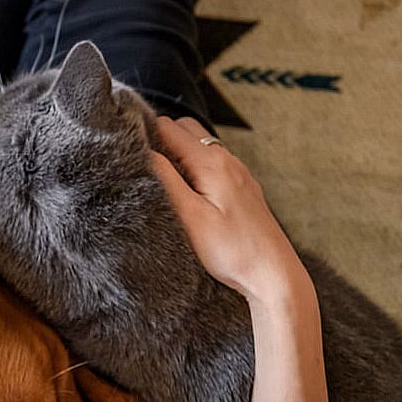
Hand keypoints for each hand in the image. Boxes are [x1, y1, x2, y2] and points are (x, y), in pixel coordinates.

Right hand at [150, 117, 309, 306]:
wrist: (272, 274)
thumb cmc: (232, 251)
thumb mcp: (190, 217)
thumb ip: (166, 180)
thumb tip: (143, 152)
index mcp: (211, 162)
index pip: (168, 127)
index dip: (144, 133)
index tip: (128, 151)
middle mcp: (227, 160)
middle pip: (185, 129)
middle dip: (161, 138)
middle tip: (143, 165)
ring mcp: (238, 173)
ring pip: (200, 146)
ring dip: (179, 153)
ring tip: (162, 180)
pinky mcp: (242, 188)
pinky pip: (213, 164)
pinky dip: (195, 168)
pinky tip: (189, 193)